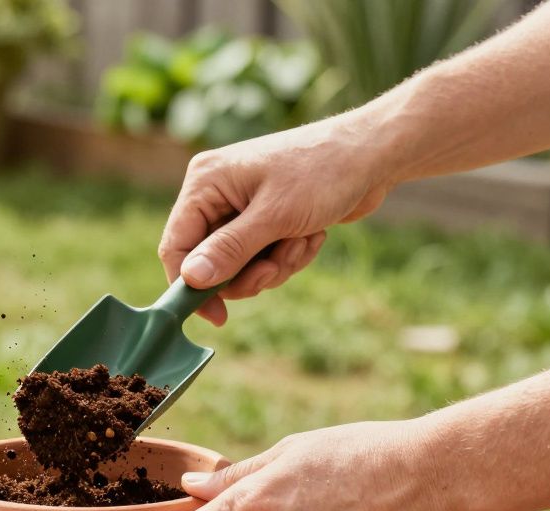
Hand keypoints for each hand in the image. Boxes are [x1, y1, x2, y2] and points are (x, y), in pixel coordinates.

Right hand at [160, 114, 395, 324]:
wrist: (373, 156)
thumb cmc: (323, 173)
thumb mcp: (274, 217)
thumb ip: (229, 250)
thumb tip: (190, 279)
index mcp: (205, 182)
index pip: (176, 245)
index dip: (190, 284)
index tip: (216, 315)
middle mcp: (216, 194)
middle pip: (209, 262)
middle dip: (248, 272)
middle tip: (274, 268)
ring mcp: (241, 208)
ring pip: (240, 267)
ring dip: (274, 265)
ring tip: (301, 241)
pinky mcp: (266, 220)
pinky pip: (263, 259)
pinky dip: (288, 256)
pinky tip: (311, 236)